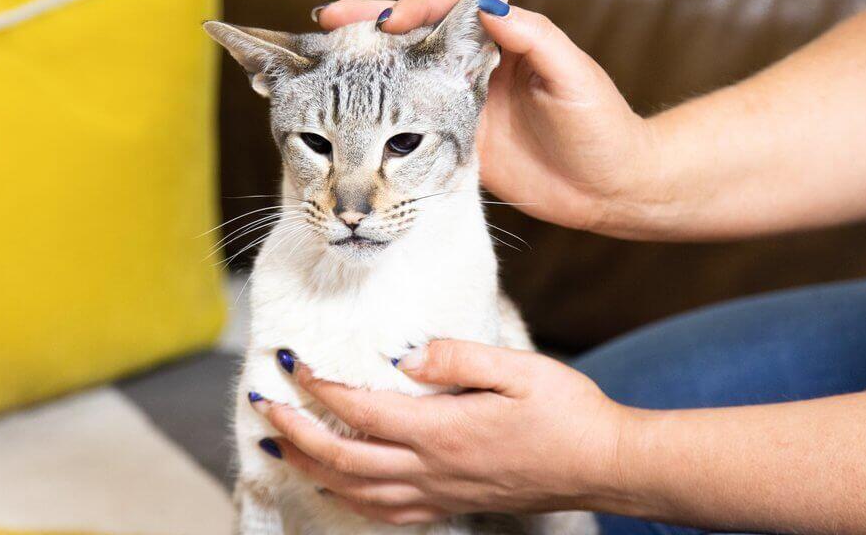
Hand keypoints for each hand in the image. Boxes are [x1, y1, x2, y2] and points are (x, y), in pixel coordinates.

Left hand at [251, 340, 632, 525]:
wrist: (603, 464)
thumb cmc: (566, 412)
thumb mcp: (517, 369)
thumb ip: (455, 358)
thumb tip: (401, 352)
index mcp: (441, 431)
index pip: (360, 409)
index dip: (319, 386)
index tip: (292, 363)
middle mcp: (431, 469)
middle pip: (342, 458)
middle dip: (294, 433)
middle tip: (262, 408)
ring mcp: (439, 491)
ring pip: (355, 492)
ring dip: (310, 469)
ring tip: (279, 449)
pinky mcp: (451, 502)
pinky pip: (386, 511)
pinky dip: (349, 500)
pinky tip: (337, 488)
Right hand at [317, 0, 663, 236]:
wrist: (611, 189)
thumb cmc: (602, 126)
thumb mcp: (572, 75)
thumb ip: (533, 37)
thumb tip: (487, 3)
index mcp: (503, 41)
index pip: (448, 11)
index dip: (414, 8)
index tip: (386, 21)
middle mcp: (475, 68)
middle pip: (414, 38)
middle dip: (369, 26)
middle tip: (326, 20)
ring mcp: (461, 107)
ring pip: (402, 78)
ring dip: (364, 69)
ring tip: (322, 62)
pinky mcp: (455, 145)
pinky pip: (408, 124)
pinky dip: (376, 117)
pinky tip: (345, 114)